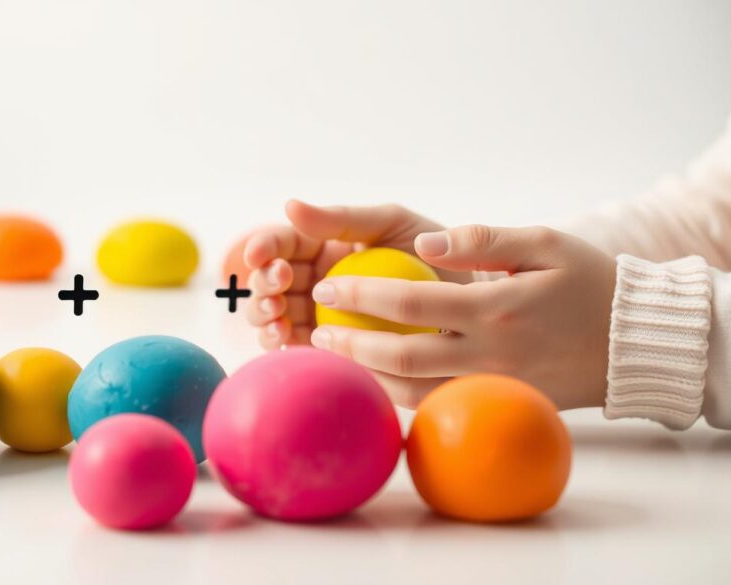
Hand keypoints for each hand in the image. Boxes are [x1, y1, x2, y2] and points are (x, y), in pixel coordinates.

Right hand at [243, 200, 466, 349]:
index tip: (260, 254)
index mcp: (323, 246)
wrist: (470, 303)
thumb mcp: (391, 224)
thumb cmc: (436, 255)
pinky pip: (301, 350)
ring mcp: (321, 317)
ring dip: (264, 317)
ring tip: (276, 317)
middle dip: (262, 284)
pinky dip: (285, 346)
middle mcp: (316, 281)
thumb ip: (341, 218)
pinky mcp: (333, 351)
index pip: (282, 244)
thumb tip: (289, 205)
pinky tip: (286, 343)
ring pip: (275, 317)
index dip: (263, 246)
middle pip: (269, 282)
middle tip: (278, 286)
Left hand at [310, 225, 615, 409]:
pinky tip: (372, 379)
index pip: (410, 304)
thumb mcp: (545, 243)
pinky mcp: (498, 403)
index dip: (361, 296)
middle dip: (349, 342)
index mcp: (497, 308)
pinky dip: (398, 395)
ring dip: (365, 376)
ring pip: (412, 391)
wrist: (636, 343)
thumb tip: (423, 245)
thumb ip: (483, 239)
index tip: (328, 285)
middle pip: (401, 356)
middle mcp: (490, 354)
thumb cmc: (590, 283)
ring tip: (330, 357)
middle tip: (314, 327)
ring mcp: (493, 385)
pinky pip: (438, 404)